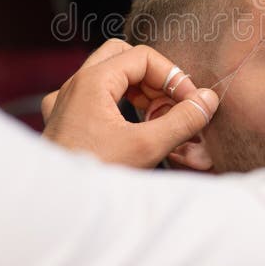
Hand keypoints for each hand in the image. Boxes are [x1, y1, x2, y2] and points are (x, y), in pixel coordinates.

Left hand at [41, 39, 219, 167]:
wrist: (57, 208)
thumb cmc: (94, 176)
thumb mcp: (147, 147)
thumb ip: (182, 120)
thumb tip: (207, 100)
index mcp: (93, 81)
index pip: (144, 57)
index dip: (173, 77)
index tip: (191, 102)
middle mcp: (76, 85)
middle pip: (123, 58)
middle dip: (154, 78)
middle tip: (170, 104)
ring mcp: (66, 103)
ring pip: (108, 77)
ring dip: (139, 92)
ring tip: (158, 119)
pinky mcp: (64, 122)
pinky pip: (94, 99)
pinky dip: (118, 106)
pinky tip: (130, 129)